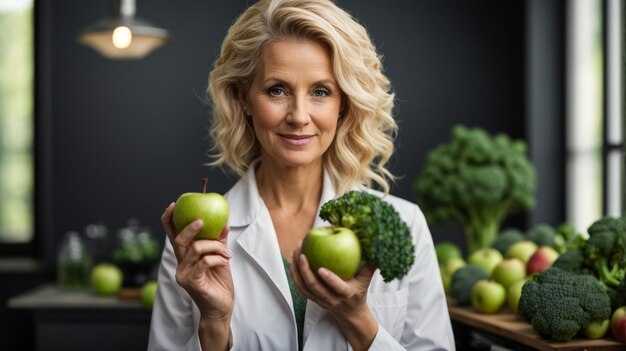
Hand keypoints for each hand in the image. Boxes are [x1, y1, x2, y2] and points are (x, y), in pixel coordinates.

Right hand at [161, 202, 233, 321]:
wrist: (221, 307)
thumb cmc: (219, 283)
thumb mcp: (220, 258)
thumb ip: (219, 242)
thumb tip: (224, 223)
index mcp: (185, 257)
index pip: (172, 236)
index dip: (169, 220)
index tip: (174, 205)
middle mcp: (181, 264)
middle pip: (178, 240)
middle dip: (190, 228)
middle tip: (202, 221)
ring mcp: (184, 274)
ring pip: (195, 249)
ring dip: (215, 246)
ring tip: (228, 253)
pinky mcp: (191, 282)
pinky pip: (204, 262)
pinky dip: (217, 258)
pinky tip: (226, 261)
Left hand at [290, 247, 377, 349]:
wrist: (350, 314)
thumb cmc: (358, 292)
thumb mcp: (366, 281)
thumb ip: (370, 265)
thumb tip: (377, 248)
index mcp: (347, 294)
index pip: (338, 288)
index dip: (329, 279)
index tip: (321, 268)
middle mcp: (332, 299)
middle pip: (315, 287)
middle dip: (305, 270)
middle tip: (301, 252)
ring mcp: (321, 300)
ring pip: (304, 287)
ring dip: (297, 270)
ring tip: (295, 252)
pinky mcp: (313, 299)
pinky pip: (300, 288)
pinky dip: (295, 275)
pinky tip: (293, 261)